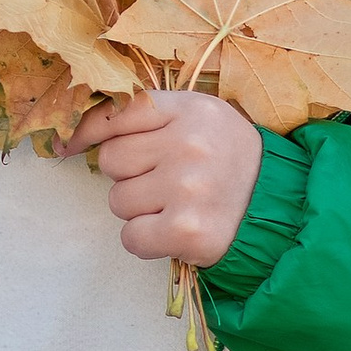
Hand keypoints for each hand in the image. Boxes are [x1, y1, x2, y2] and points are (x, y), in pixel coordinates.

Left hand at [64, 88, 262, 266]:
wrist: (279, 208)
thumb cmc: (228, 159)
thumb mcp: (199, 118)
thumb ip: (147, 116)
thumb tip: (75, 134)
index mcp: (190, 110)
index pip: (116, 113)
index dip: (88, 131)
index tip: (71, 145)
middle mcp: (188, 145)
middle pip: (111, 161)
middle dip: (129, 175)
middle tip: (163, 180)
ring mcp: (187, 189)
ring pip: (118, 201)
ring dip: (139, 209)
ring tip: (175, 204)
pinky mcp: (187, 232)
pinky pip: (131, 237)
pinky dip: (146, 240)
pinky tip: (172, 231)